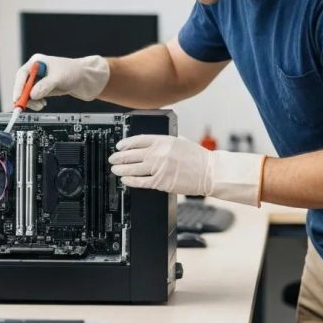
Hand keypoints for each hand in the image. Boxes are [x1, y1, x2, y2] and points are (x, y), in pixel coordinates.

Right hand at [12, 54, 109, 110]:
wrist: (86, 78)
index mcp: (37, 62)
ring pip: (28, 93)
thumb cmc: (74, 71)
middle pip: (23, 85)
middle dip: (25, 96)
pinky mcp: (44, 89)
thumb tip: (32, 94)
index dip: (18, 87)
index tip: (18, 98)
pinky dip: (36, 102)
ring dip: (31, 101)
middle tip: (27, 105)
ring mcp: (40, 80)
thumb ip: (45, 85)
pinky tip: (42, 104)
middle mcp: (37, 71)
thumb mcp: (59, 77)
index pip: (22, 74)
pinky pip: (34, 97)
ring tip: (40, 105)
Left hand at [108, 135, 267, 206]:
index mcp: (164, 140)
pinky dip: (131, 180)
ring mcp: (160, 168)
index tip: (119, 145)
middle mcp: (160, 153)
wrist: (209, 172)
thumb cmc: (198, 158)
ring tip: (115, 169)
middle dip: (120, 156)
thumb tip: (152, 143)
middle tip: (113, 158)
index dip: (126, 143)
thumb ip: (166, 141)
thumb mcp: (181, 141)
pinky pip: (141, 181)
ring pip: (134, 168)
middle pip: (133, 154)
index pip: (139, 140)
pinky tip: (125, 179)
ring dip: (122, 168)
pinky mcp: (162, 182)